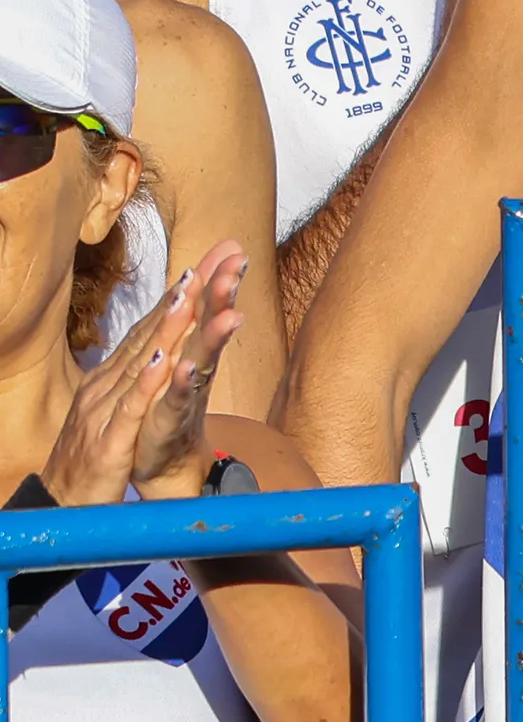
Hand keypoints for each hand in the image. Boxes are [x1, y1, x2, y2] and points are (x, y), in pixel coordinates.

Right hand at [38, 242, 241, 506]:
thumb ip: (140, 374)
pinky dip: (149, 383)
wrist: (68, 506)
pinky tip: (169, 361)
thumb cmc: (103, 452)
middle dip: (183, 296)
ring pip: (144, 362)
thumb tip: (162, 342)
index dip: (182, 294)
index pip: (153, 327)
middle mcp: (112, 384)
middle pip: (152, 334)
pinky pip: (133, 409)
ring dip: (168, 327)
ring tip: (192, 293)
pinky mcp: (111, 441)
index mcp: (118, 376)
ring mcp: (111, 409)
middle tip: (211, 261)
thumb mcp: (126, 406)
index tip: (211, 260)